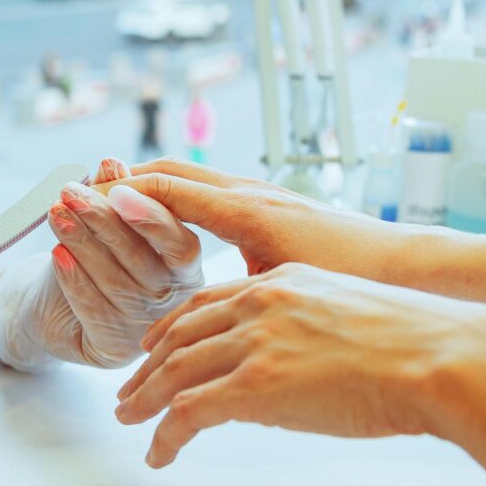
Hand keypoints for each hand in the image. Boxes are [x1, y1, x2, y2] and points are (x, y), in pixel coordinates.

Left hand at [0, 158, 204, 369]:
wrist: (52, 309)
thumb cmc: (88, 260)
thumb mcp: (103, 223)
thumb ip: (113, 196)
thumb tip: (112, 164)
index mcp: (184, 268)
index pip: (181, 244)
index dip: (152, 218)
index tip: (117, 189)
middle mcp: (172, 301)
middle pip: (143, 260)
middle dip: (104, 222)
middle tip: (71, 193)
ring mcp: (145, 328)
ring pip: (117, 282)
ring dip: (83, 245)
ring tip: (57, 214)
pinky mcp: (114, 350)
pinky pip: (94, 311)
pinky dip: (75, 280)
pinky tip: (58, 255)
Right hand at [95, 158, 401, 277]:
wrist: (403, 265)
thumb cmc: (349, 276)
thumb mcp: (280, 288)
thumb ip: (229, 289)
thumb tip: (188, 315)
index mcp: (244, 209)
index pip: (164, 189)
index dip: (119, 195)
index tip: (82, 201)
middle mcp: (249, 191)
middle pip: (170, 170)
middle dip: (125, 180)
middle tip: (87, 198)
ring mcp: (260, 192)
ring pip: (190, 176)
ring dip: (149, 185)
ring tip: (114, 205)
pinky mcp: (270, 204)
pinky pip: (210, 190)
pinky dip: (178, 197)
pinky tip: (170, 221)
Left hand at [114, 262, 485, 467]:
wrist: (438, 356)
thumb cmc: (408, 339)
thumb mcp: (341, 311)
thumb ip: (300, 326)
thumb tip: (281, 361)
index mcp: (278, 281)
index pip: (204, 302)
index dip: (171, 328)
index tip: (154, 348)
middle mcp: (257, 302)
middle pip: (179, 334)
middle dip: (148, 365)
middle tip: (129, 388)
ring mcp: (254, 341)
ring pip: (173, 371)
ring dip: (145, 397)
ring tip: (129, 417)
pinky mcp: (255, 384)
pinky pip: (188, 412)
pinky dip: (165, 434)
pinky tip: (159, 452)